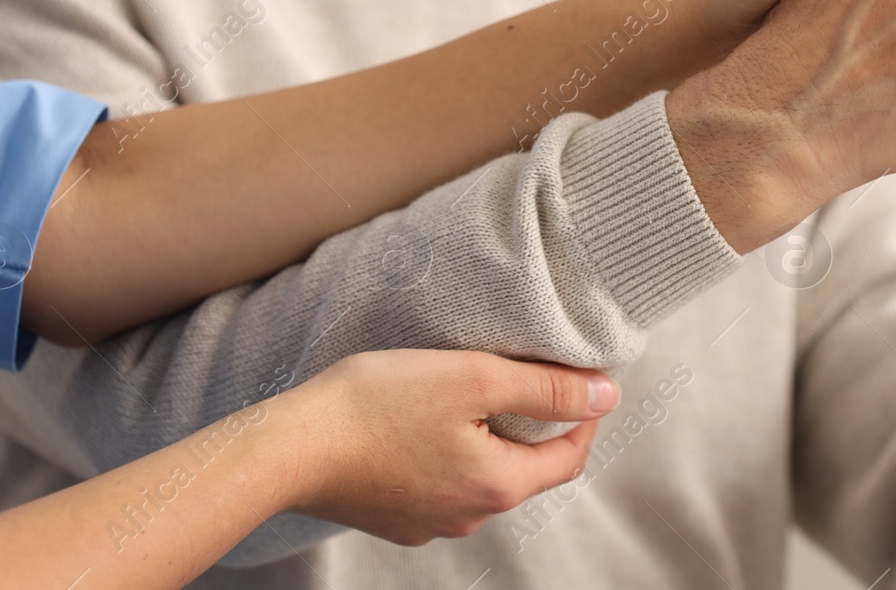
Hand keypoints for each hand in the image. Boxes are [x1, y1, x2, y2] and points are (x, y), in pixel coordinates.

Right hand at [274, 350, 617, 545]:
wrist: (289, 447)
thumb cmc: (379, 405)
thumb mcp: (475, 379)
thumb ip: (545, 388)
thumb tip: (606, 395)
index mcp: (498, 485)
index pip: (568, 457)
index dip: (583, 414)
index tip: (581, 375)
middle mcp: (468, 515)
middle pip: (524, 466)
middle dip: (535, 422)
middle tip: (528, 373)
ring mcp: (427, 522)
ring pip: (479, 474)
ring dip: (488, 436)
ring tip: (472, 390)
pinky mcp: (391, 515)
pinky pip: (438, 481)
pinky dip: (447, 450)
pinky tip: (424, 420)